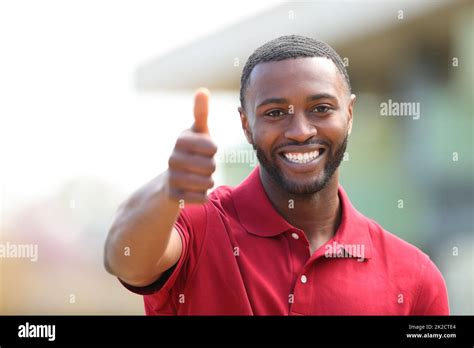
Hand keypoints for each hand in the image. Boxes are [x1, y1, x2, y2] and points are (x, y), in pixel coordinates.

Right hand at [166, 88, 216, 203]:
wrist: (170, 181)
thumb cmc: (191, 151)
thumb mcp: (197, 132)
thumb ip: (201, 113)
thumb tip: (202, 90)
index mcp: (181, 140)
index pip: (213, 148)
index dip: (213, 151)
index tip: (203, 150)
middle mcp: (173, 158)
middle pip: (212, 166)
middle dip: (210, 167)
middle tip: (199, 166)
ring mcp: (172, 178)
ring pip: (208, 183)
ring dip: (207, 182)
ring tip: (196, 177)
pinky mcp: (174, 196)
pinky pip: (201, 198)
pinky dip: (201, 196)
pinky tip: (191, 190)